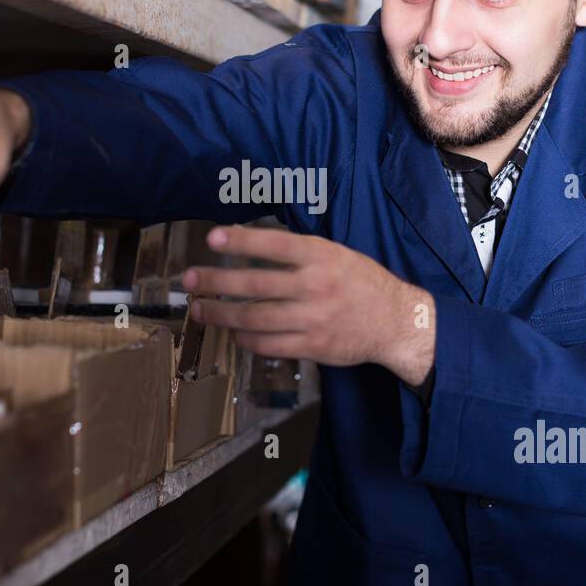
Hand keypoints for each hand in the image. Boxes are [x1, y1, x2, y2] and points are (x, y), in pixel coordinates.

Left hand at [182, 225, 435, 386]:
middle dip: (216, 281)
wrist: (396, 322)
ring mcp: (313, 319)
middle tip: (189, 279)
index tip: (212, 238)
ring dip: (222, 314)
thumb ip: (300, 252)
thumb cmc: (362, 283)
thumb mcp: (338, 254)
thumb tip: (252, 245)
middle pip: (255, 284)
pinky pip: (270, 345)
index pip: (274, 245)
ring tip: (200, 309)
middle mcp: (316, 286)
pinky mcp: (314, 347)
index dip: (241, 240)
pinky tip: (235, 333)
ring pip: (256, 318)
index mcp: (322, 257)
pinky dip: (248, 340)